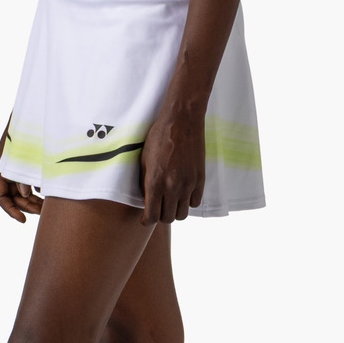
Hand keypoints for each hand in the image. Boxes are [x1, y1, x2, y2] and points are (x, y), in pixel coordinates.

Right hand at [0, 120, 42, 222]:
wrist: (34, 113)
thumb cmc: (29, 133)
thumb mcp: (26, 155)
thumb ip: (24, 176)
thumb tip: (25, 194)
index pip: (1, 197)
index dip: (11, 211)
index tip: (24, 221)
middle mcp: (5, 171)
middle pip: (13, 198)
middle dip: (27, 207)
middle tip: (44, 213)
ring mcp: (15, 168)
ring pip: (22, 193)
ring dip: (33, 201)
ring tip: (49, 206)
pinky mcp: (25, 165)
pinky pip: (28, 184)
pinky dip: (37, 191)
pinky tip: (49, 193)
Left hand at [139, 106, 205, 224]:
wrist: (182, 121)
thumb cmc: (159, 137)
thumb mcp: (144, 160)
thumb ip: (144, 182)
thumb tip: (146, 198)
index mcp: (155, 182)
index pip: (152, 216)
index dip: (146, 221)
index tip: (145, 219)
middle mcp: (172, 187)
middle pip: (168, 218)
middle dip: (160, 216)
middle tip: (158, 208)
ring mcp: (188, 184)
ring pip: (182, 214)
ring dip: (175, 211)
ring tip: (170, 202)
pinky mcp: (200, 179)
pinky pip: (195, 202)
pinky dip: (188, 202)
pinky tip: (182, 193)